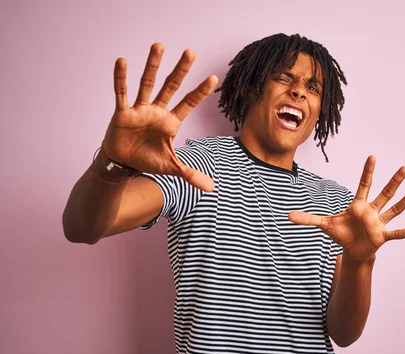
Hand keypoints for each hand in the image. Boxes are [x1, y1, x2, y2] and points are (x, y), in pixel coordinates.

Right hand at [102, 43, 217, 190]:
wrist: (123, 164)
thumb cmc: (148, 161)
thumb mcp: (172, 167)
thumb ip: (191, 174)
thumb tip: (212, 189)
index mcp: (171, 122)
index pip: (189, 103)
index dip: (201, 92)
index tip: (214, 78)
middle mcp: (157, 111)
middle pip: (171, 86)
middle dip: (181, 70)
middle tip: (191, 52)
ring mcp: (140, 109)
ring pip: (148, 83)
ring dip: (152, 65)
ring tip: (159, 45)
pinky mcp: (122, 112)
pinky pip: (122, 93)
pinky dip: (121, 78)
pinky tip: (122, 60)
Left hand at [288, 156, 404, 261]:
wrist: (352, 250)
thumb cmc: (341, 233)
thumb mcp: (324, 225)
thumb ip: (308, 219)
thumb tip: (287, 216)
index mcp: (358, 205)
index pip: (364, 184)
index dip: (367, 171)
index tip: (372, 156)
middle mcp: (372, 211)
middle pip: (384, 193)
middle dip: (394, 181)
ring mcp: (379, 223)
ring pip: (394, 210)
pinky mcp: (382, 237)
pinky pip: (397, 233)